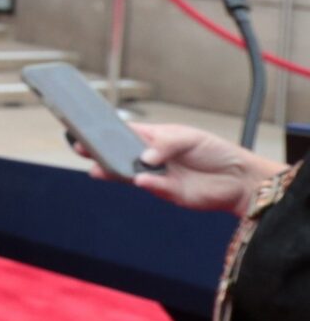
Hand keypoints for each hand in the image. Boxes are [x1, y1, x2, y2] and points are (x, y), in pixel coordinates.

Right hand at [73, 122, 279, 214]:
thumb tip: (144, 157)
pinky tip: (139, 179)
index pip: (124, 132)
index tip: (85, 128)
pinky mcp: (166, 192)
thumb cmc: (214, 151)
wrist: (239, 178)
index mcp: (153, 138)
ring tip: (98, 169)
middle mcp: (151, 157)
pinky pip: (150, 186)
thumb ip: (165, 144)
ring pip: (128, 173)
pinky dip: (144, 182)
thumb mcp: (189, 137)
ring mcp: (156, 175)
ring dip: (113, 171)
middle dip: (99, 152)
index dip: (105, 131)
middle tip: (81, 148)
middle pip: (119, 154)